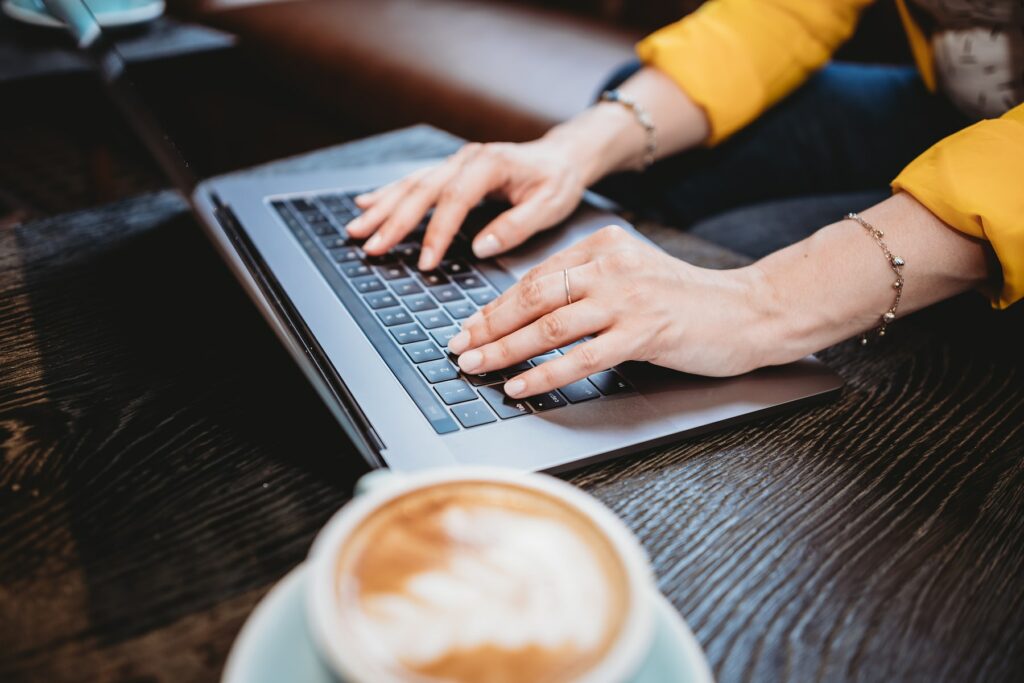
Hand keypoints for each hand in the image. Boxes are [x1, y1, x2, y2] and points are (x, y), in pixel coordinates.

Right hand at [346, 140, 586, 270]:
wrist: (562, 157)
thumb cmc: (558, 181)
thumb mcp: (549, 206)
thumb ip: (516, 226)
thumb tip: (481, 247)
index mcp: (490, 164)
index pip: (455, 200)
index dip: (437, 233)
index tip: (425, 263)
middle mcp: (467, 158)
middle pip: (422, 190)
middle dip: (393, 221)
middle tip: (370, 246)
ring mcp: (456, 162)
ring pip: (411, 184)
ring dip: (382, 207)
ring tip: (356, 228)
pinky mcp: (452, 170)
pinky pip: (415, 181)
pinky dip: (389, 193)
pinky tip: (366, 202)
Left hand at [446, 226, 778, 398]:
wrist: (748, 312)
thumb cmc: (688, 301)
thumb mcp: (632, 276)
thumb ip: (588, 284)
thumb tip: (531, 313)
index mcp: (603, 247)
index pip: (535, 276)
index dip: (497, 305)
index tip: (471, 325)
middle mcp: (611, 266)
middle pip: (533, 297)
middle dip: (488, 325)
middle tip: (458, 346)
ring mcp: (627, 298)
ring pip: (549, 325)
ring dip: (505, 349)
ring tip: (475, 365)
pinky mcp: (643, 332)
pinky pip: (580, 357)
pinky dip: (544, 374)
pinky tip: (519, 386)